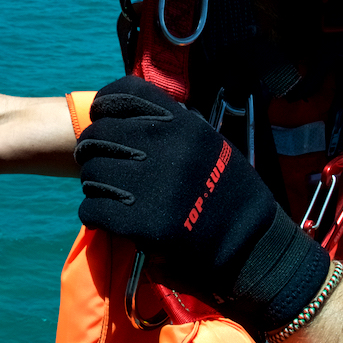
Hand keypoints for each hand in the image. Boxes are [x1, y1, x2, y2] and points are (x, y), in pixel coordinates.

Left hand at [74, 76, 326, 331]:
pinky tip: (108, 219)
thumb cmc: (230, 195)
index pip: (123, 94)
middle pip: (99, 135)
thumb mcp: (210, 145)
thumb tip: (129, 117)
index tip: (101, 118)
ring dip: (93, 184)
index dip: (104, 106)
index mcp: (183, 125)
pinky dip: (94, 214)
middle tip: (98, 164)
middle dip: (92, 151)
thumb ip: (173, 129)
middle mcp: (166, 147)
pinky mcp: (141, 223)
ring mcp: (152, 185)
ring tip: (107, 193)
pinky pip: (92, 209)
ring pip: (91, 172)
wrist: (251, 248)